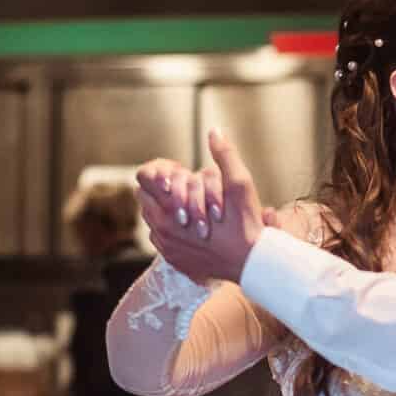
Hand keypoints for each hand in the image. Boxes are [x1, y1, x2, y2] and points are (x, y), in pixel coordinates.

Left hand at [137, 130, 265, 283]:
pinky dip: (170, 229)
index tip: (178, 174)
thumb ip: (224, 155)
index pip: (145, 178)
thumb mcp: (239, 183)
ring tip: (188, 208)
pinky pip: (159, 238)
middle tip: (184, 189)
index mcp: (172, 207)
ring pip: (151, 218)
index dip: (160, 171)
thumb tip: (214, 131)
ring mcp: (166, 246)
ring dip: (164, 209)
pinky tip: (190, 228)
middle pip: (144, 197)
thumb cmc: (246, 224)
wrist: (252, 264)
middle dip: (161, 190)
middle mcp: (162, 228)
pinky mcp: (173, 259)